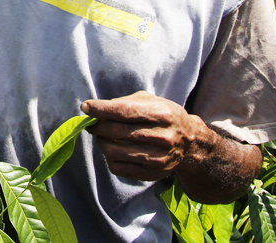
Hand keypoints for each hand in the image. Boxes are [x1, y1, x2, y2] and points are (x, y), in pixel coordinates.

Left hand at [81, 91, 211, 181]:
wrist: (190, 143)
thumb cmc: (164, 116)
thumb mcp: (151, 101)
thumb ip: (125, 102)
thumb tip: (96, 109)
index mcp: (162, 115)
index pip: (124, 111)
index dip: (101, 109)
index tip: (85, 107)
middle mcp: (162, 137)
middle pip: (116, 132)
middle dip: (97, 126)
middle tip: (91, 123)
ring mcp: (158, 158)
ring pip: (114, 152)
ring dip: (101, 142)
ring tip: (102, 136)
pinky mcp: (152, 173)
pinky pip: (118, 168)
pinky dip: (109, 157)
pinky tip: (113, 149)